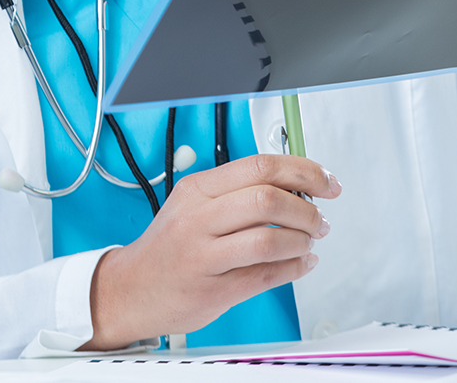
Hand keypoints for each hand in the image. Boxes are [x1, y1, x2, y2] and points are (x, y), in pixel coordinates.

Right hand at [83, 153, 340, 348]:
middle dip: (307, 208)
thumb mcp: (192, 202)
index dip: (303, 171)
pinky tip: (302, 263)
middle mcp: (199, 217)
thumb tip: (296, 186)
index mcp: (198, 187)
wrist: (130, 288)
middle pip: (267, 199)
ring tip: (310, 241)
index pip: (260, 166)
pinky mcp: (213, 290)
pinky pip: (265, 276)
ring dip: (302, 240)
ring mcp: (204, 255)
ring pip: (268, 238)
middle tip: (321, 218)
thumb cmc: (169, 244)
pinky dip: (293, 269)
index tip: (325, 181)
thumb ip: (237, 191)